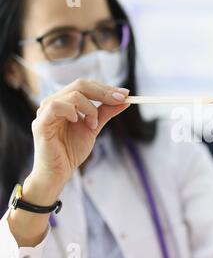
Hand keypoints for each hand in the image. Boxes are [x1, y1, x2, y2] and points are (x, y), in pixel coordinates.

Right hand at [24, 79, 129, 205]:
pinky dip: (71, 111)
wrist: (59, 172)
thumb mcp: (94, 127)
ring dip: (90, 108)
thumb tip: (124, 100)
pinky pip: (56, 106)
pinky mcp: (41, 123)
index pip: (86, 86)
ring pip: (73, 95)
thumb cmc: (72, 150)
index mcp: (65, 101)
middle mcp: (54, 102)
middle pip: (80, 85)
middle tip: (120, 100)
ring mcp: (45, 111)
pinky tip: (77, 121)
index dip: (106, 88)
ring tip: (93, 124)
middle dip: (104, 92)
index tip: (126, 94)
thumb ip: (106, 112)